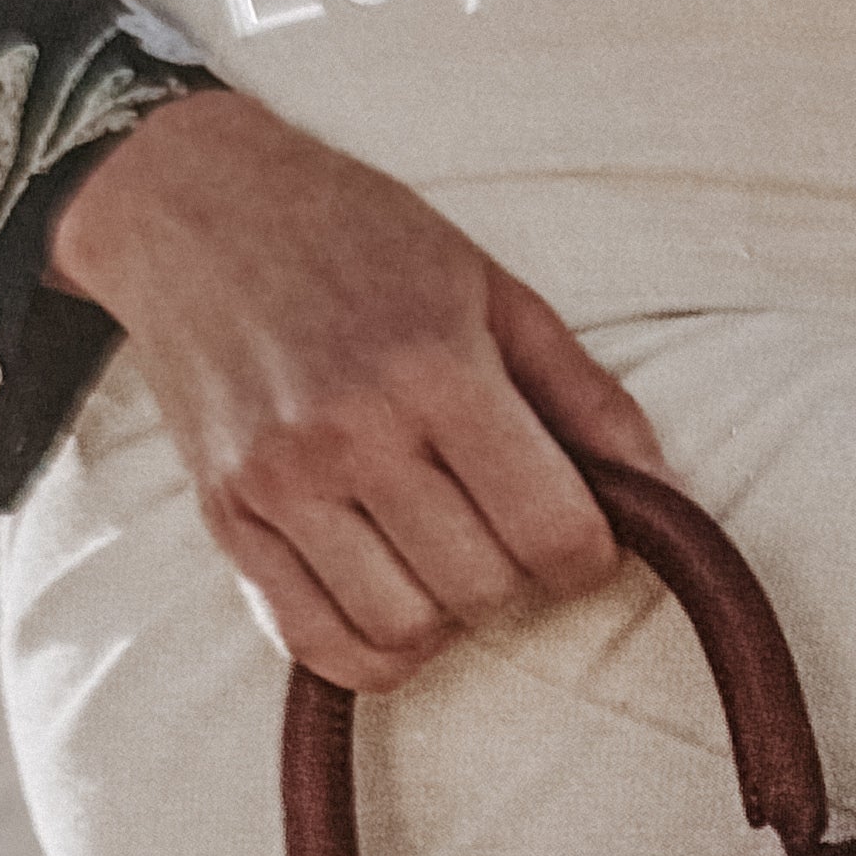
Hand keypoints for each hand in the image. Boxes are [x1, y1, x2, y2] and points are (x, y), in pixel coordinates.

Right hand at [47, 88, 666, 691]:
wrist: (191, 206)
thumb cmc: (359, 239)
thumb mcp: (493, 289)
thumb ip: (586, 398)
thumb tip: (665, 496)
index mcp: (432, 368)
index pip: (553, 534)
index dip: (592, 552)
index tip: (580, 526)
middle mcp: (347, 432)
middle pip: (486, 592)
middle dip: (520, 577)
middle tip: (506, 526)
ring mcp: (276, 483)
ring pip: (406, 632)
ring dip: (449, 616)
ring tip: (445, 551)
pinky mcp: (226, 519)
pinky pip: (317, 644)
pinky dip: (374, 648)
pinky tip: (393, 594)